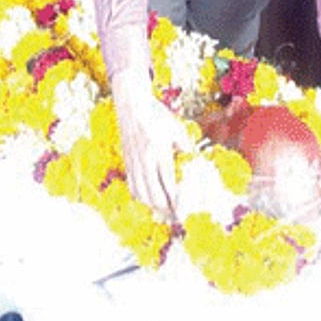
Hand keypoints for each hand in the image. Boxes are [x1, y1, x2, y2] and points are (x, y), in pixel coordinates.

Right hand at [111, 66, 191, 216]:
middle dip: (166, 210)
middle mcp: (144, 160)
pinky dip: (142, 197)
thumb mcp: (176, 128)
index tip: (185, 211)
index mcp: (159, 151)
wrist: (132, 104)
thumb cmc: (156, 114)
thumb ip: (185, 146)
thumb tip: (193, 161)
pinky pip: (133, 187)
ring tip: (165, 210)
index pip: (168, 185)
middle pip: (154, 196)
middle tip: (177, 215)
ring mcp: (133, 163)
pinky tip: (150, 198)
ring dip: (154, 206)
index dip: (177, 202)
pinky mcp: (127, 162)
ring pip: (141, 194)